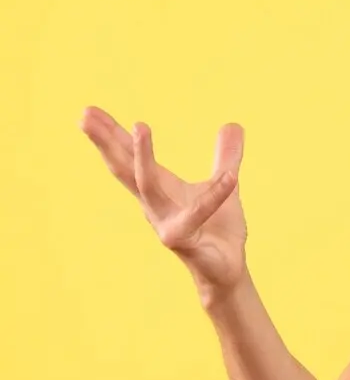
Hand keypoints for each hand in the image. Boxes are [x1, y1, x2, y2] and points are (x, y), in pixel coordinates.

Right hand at [80, 106, 247, 299]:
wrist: (227, 268)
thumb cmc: (218, 228)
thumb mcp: (224, 183)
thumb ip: (226, 155)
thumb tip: (233, 125)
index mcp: (160, 189)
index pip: (128, 158)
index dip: (110, 136)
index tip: (88, 111)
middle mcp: (155, 205)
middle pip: (124, 168)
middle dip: (106, 141)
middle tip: (85, 114)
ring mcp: (166, 222)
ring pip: (148, 187)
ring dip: (143, 157)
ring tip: (140, 126)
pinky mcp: (185, 240)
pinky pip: (198, 213)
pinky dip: (214, 194)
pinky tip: (230, 176)